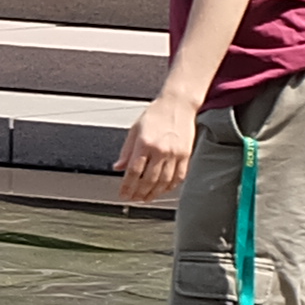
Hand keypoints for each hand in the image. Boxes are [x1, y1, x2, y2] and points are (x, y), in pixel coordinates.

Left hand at [115, 91, 194, 207]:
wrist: (178, 105)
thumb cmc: (155, 115)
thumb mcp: (134, 130)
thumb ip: (126, 151)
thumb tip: (118, 167)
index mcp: (145, 143)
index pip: (134, 171)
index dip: (127, 186)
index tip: (122, 194)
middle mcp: (161, 150)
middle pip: (149, 180)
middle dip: (139, 193)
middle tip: (132, 199)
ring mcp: (175, 154)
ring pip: (164, 182)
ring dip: (153, 193)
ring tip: (145, 198)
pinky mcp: (186, 155)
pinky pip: (179, 177)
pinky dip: (170, 187)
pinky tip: (162, 190)